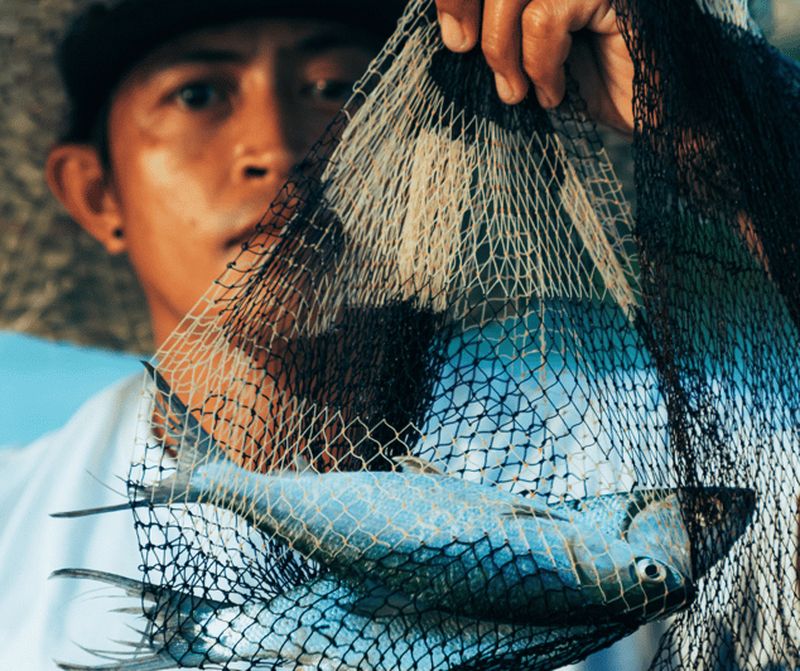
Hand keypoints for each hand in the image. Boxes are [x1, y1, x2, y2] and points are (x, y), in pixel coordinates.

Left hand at [435, 0, 634, 133]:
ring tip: (515, 91)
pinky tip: (553, 93)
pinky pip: (546, 17)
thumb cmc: (595, 88)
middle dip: (462, 3)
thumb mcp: (530, 57)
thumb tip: (451, 27)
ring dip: (502, 48)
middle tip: (462, 49)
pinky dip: (540, 63)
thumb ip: (497, 32)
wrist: (659, 120)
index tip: (453, 35)